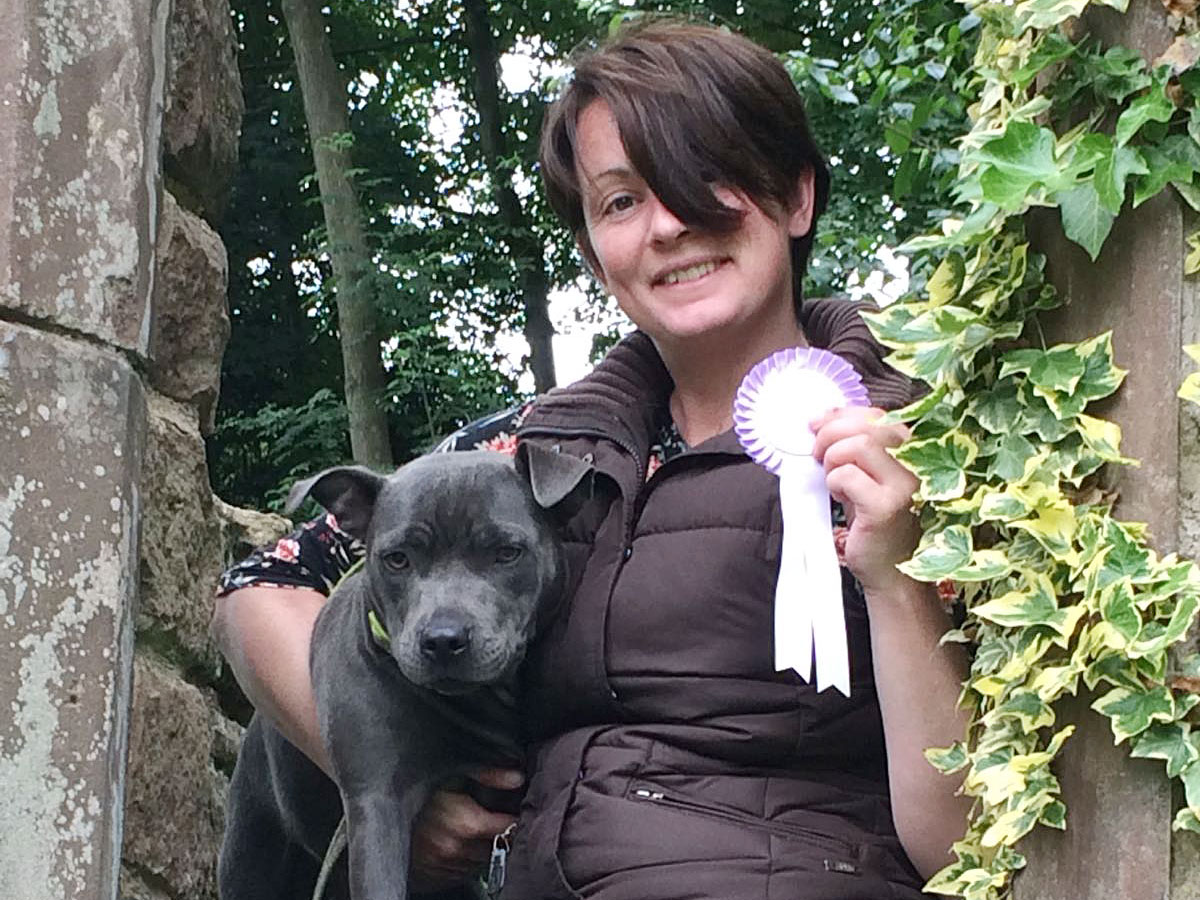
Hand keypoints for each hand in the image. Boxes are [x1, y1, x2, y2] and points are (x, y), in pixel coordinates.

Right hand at [409, 767, 522, 891]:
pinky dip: (466, 860)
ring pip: (481, 862)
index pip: (506, 828)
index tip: (513, 814)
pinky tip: (458, 844)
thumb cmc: (424, 794)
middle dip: (497, 836)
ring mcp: (445, 866)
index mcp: (465, 822)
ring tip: (470, 831)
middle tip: (490, 822)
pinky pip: (463, 871)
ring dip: (482, 849)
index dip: (513, 820)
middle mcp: (456, 848)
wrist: (388, 817)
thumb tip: (517, 778)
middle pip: (496, 847)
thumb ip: (489, 775)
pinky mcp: (436, 878)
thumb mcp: (455, 774)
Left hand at [810, 407, 919, 595]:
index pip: (875, 415)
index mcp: (915, 451)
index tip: (817, 425)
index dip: (840, 415)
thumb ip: (856, 448)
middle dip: (830, 434)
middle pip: (866, 425)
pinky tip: (839, 496)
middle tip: (817, 455)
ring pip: (858, 445)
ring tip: (831, 478)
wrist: (893, 572)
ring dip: (832, 458)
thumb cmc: (878, 523)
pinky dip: (834, 481)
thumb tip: (822, 420)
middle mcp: (918, 463)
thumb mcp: (869, 477)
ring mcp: (905, 485)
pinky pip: (848, 476)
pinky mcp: (886, 506)